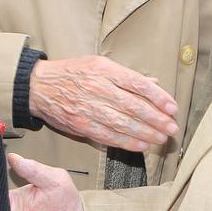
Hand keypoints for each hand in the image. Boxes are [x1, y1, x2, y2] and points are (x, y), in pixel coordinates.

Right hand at [28, 56, 178, 150]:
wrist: (39, 86)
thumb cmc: (72, 73)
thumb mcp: (98, 64)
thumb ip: (126, 76)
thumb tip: (153, 83)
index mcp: (104, 70)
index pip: (137, 84)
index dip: (158, 97)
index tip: (172, 108)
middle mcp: (98, 88)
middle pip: (133, 106)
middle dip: (156, 119)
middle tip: (172, 127)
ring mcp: (89, 108)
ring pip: (123, 123)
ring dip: (146, 133)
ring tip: (161, 138)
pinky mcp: (81, 125)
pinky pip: (108, 136)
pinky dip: (127, 142)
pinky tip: (142, 145)